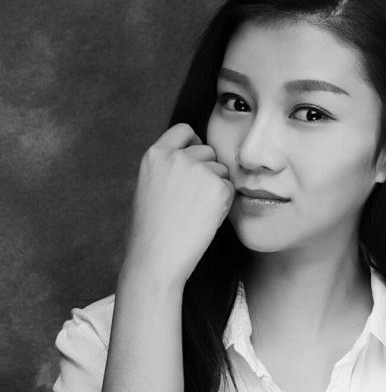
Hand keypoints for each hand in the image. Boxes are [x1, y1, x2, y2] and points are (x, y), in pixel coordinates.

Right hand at [121, 123, 234, 287]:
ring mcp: (199, 170)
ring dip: (216, 188)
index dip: (193, 145)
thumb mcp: (147, 189)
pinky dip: (224, 204)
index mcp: (154, 155)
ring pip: (222, 170)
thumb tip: (189, 161)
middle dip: (208, 171)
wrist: (156, 260)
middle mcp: (177, 156)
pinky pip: (231, 188)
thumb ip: (166, 170)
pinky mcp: (219, 187)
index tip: (194, 162)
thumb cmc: (149, 234)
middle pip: (208, 151)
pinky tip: (206, 219)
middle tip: (194, 201)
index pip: (184, 131)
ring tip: (196, 213)